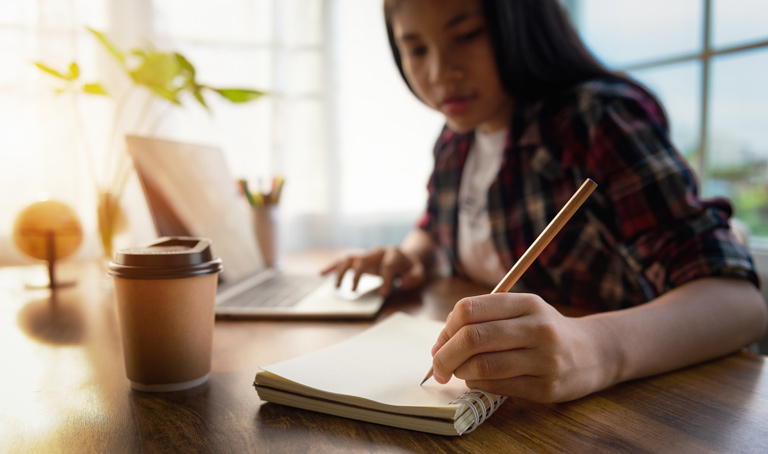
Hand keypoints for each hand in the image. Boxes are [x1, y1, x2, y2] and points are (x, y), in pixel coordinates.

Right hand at [320, 247, 425, 296]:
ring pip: (350, 259)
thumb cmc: (409, 267)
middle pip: (364, 259)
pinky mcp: (359, 258)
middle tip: (354, 291)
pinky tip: (322, 273)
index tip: (383, 295)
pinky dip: (332, 266)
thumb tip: (402, 283)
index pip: (388, 266)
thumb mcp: (418, 272)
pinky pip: (343, 260)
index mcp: (393, 254)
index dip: (386, 280)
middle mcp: (377, 251)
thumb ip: (414, 278)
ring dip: (341, 271)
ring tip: (337, 287)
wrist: (404, 256)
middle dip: (358, 275)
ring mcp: (366, 254)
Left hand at [430, 293, 614, 402]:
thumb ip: (484, 319)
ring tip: (459, 372)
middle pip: (472, 338)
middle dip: (445, 355)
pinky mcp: (547, 387)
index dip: (446, 328)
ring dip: (460, 372)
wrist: (595, 353)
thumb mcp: (522, 311)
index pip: (469, 309)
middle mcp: (537, 328)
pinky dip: (478, 384)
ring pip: (483, 365)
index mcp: (526, 303)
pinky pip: (498, 386)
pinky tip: (478, 380)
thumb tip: (440, 343)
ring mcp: (545, 359)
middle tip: (438, 365)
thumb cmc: (544, 331)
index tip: (441, 341)